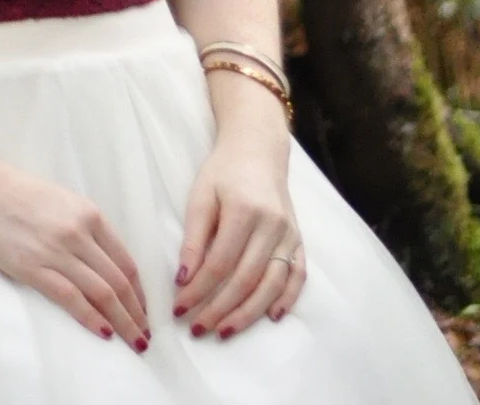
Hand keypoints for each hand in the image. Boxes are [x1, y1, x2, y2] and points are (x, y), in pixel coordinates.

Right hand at [0, 157, 151, 349]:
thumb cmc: (14, 191)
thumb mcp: (60, 201)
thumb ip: (84, 229)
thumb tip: (104, 265)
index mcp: (88, 214)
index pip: (126, 262)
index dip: (140, 293)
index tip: (143, 311)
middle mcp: (78, 232)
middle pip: (120, 281)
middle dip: (137, 314)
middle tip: (144, 335)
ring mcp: (56, 251)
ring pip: (103, 293)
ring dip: (123, 322)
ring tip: (133, 342)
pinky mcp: (33, 267)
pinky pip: (72, 298)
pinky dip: (92, 318)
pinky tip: (104, 333)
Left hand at [174, 123, 301, 335]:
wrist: (257, 149)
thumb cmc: (222, 172)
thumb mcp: (200, 196)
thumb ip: (194, 238)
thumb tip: (183, 279)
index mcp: (244, 210)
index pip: (220, 263)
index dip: (199, 290)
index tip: (180, 308)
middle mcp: (272, 225)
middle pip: (246, 279)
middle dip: (221, 309)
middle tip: (200, 328)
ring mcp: (289, 233)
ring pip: (272, 284)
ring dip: (250, 313)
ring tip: (226, 330)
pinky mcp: (299, 239)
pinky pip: (297, 276)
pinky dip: (287, 299)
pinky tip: (271, 316)